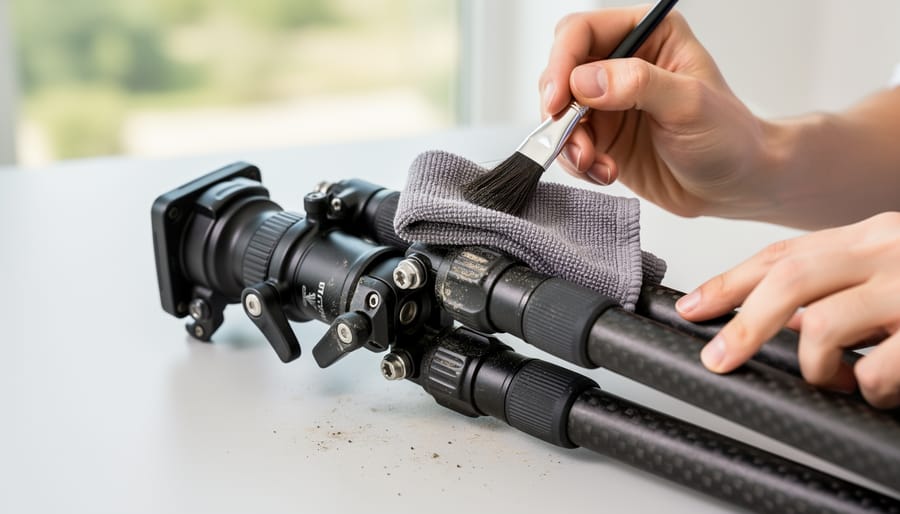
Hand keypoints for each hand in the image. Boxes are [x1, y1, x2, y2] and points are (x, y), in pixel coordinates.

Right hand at [540, 7, 777, 218]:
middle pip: (560, 72)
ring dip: (568, 142)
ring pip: (558, 113)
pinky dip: (578, 162)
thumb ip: (638, 84)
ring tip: (594, 164)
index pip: (582, 32)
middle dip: (559, 109)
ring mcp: (608, 103)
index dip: (561, 62)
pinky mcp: (602, 137)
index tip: (557, 100)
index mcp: (647, 36)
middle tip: (573, 140)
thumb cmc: (729, 138)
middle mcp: (621, 64)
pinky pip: (568, 145)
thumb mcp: (689, 104)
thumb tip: (584, 80)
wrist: (735, 187)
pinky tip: (605, 172)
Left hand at [675, 212, 899, 407]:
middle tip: (720, 359)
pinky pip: (873, 371)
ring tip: (837, 380)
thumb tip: (785, 320)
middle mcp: (889, 251)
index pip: (783, 254)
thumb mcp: (891, 275)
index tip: (692, 307)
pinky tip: (879, 392)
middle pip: (789, 279)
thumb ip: (838, 287)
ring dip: (816, 367)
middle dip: (744, 324)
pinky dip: (866, 391)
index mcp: (871, 237)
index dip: (728, 282)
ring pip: (823, 326)